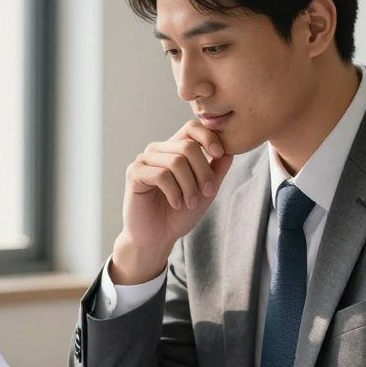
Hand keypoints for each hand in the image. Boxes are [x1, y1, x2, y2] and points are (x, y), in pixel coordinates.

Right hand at [112, 120, 233, 283]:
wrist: (157, 238)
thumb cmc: (179, 214)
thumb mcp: (205, 190)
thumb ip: (217, 170)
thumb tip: (231, 149)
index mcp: (174, 150)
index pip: (191, 128)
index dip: (208, 137)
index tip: (219, 155)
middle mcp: (158, 150)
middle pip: (188, 146)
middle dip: (203, 172)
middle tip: (207, 193)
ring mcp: (144, 160)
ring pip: (176, 161)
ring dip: (189, 186)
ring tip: (190, 203)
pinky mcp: (134, 174)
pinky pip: (160, 175)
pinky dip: (174, 192)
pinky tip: (176, 203)